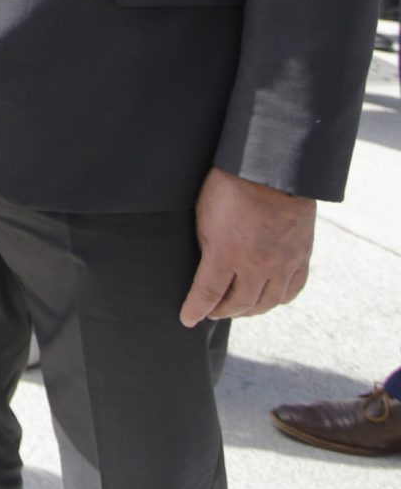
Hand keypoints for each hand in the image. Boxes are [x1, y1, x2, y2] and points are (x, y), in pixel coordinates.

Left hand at [180, 166, 314, 325]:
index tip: (187, 319)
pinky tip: (268, 300)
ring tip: (236, 310)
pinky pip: (291, 290)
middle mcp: (257, 265)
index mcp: (226, 254)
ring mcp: (283, 263)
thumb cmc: (229, 186)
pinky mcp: (301, 257)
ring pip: (267, 302)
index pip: (208, 294)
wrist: (273, 169)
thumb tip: (209, 269)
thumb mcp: (204, 216)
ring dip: (249, 310)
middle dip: (222, 312)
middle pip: (239, 303)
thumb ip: (209, 247)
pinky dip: (278, 300)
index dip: (196, 310)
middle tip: (210, 313)